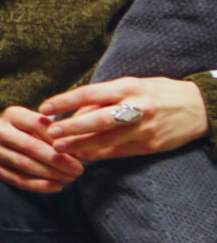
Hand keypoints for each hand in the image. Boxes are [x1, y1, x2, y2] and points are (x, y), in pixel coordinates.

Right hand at [0, 109, 83, 192]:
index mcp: (11, 115)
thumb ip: (45, 127)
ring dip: (51, 173)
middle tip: (79, 169)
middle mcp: (0, 131)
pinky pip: (19, 180)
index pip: (37, 123)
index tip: (77, 148)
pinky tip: (56, 186)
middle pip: (32, 146)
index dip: (58, 137)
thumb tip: (74, 142)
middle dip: (58, 160)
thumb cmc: (13, 130)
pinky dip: (39, 185)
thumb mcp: (24, 120)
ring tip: (71, 178)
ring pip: (26, 165)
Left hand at [40, 76, 208, 161]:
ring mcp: (144, 129)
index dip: (65, 101)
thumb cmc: (157, 91)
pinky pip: (119, 152)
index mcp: (127, 87)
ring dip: (80, 146)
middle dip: (71, 128)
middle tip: (50, 134)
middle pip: (97, 119)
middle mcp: (135, 107)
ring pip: (106, 140)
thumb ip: (103, 97)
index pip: (88, 93)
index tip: (45, 108)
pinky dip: (99, 155)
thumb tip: (74, 112)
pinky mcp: (150, 146)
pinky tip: (83, 157)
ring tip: (59, 149)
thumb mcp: (130, 85)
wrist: (198, 108)